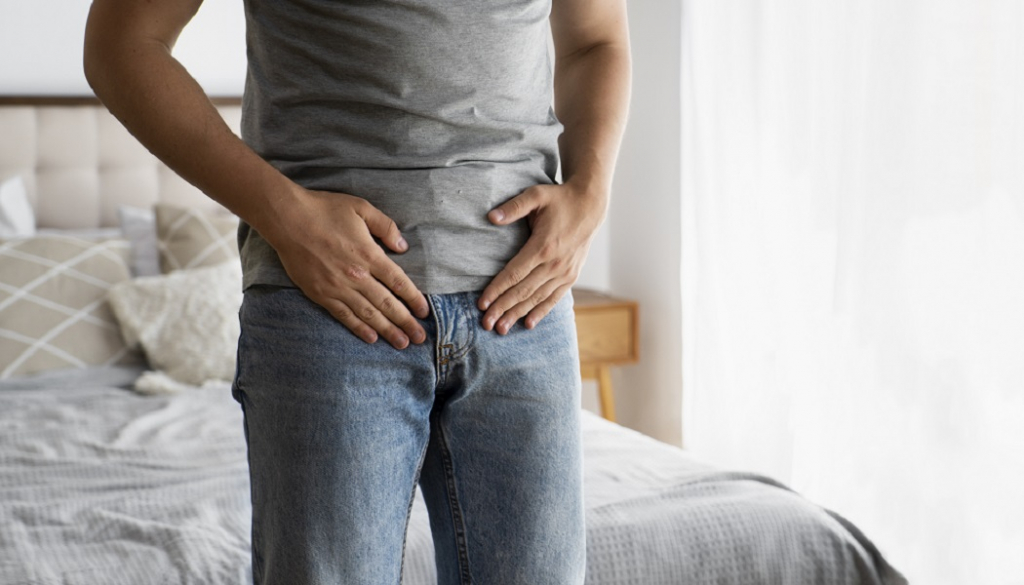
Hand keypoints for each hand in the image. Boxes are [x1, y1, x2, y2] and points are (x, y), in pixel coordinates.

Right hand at [264, 187, 429, 348]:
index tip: (424, 311)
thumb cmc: (324, 210)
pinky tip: (371, 338)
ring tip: (402, 343)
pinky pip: (344, 316)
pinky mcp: (320, 294)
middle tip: (420, 338)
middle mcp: (356, 275)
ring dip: (387, 330)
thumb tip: (403, 246)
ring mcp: (338, 287)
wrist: (287, 219)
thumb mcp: (361, 208)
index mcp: (369, 254)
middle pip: (387, 304)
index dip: (414, 299)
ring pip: (368, 314)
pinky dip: (359, 328)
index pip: (398, 282)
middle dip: (406, 322)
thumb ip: (386, 227)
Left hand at [478, 180, 606, 333]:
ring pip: (537, 298)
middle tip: (486, 324)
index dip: (497, 290)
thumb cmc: (559, 199)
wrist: (590, 205)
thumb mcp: (536, 195)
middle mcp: (554, 264)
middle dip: (503, 308)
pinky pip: (554, 298)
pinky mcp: (571, 276)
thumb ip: (513, 207)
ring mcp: (564, 272)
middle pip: (523, 291)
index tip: (482, 304)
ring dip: (518, 314)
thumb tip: (491, 217)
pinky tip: (527, 324)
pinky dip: (541, 312)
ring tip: (501, 329)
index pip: (514, 274)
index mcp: (543, 246)